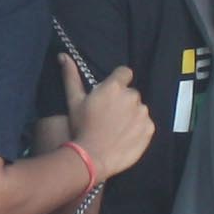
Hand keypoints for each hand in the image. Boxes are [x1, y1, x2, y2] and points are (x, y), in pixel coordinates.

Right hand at [64, 57, 156, 181]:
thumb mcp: (74, 101)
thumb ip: (71, 76)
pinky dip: (138, 129)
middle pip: (131, 93)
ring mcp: (143, 113)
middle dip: (122, 101)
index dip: (118, 81)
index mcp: (114, 86)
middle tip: (109, 116)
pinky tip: (124, 137)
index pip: (124, 72)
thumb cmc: (81, 127)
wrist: (92, 158)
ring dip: (131, 115)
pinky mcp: (149, 129)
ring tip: (116, 129)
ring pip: (139, 109)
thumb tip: (64, 56)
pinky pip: (146, 124)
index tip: (110, 94)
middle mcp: (132, 96)